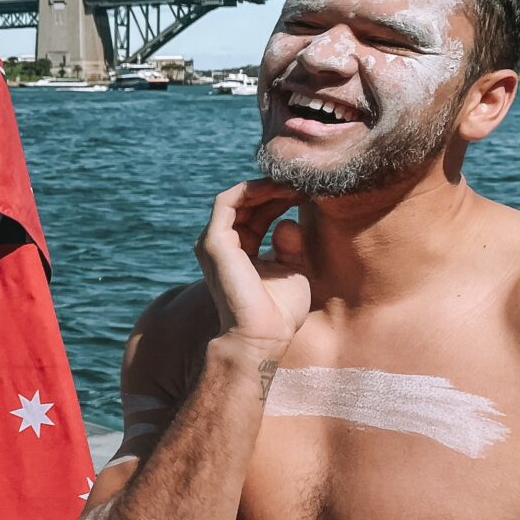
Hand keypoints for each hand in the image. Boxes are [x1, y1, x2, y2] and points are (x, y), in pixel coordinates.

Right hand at [194, 179, 311, 359]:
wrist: (262, 337)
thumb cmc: (278, 312)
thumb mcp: (292, 270)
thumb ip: (289, 244)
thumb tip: (288, 223)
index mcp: (238, 252)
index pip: (255, 214)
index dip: (279, 199)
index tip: (306, 193)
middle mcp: (222, 244)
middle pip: (247, 203)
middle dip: (275, 189)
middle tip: (303, 182)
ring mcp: (214, 241)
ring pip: (237, 198)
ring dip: (266, 186)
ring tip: (294, 183)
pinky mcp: (214, 241)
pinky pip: (229, 201)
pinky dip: (252, 190)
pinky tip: (279, 189)